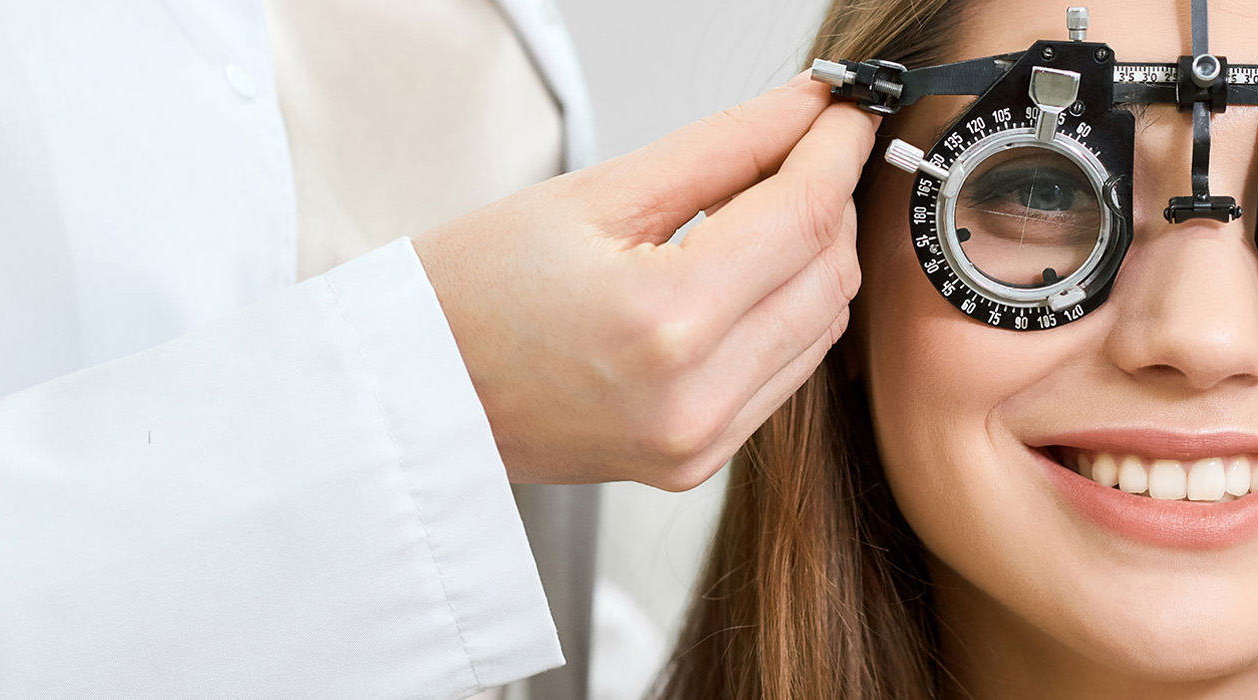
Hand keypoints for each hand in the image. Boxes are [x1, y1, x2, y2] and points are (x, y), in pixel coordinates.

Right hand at [415, 75, 877, 487]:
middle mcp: (694, 398)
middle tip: (807, 142)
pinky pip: (786, 375)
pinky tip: (750, 272)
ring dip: (815, 257)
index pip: (802, 217)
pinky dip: (788, 314)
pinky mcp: (697, 464)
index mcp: (664, 322)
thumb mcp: (595, 195)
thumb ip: (721, 148)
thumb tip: (803, 106)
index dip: (836, 150)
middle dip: (831, 198)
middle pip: (828, 275)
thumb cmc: (470, 295)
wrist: (410, 395)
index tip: (847, 107)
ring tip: (770, 202)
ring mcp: (699, 443)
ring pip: (821, 328)